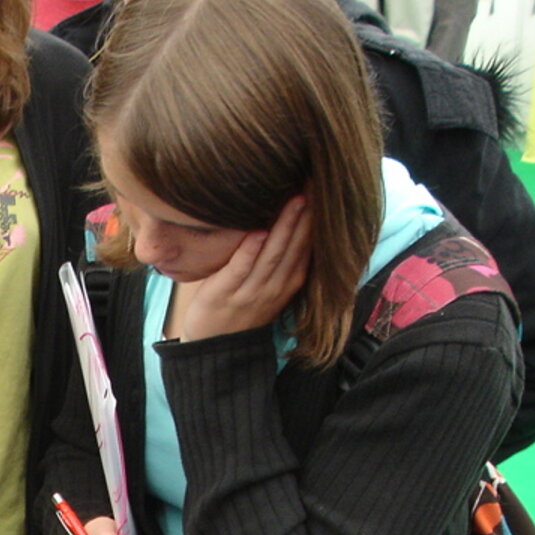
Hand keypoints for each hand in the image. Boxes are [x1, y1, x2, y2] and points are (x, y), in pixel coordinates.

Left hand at [170, 195, 310, 343]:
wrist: (213, 348)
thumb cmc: (240, 309)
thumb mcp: (269, 287)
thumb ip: (280, 260)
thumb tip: (288, 220)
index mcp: (289, 281)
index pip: (307, 246)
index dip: (316, 220)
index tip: (322, 191)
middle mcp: (275, 286)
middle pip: (294, 247)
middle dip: (305, 216)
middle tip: (313, 185)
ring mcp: (250, 292)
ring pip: (272, 255)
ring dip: (284, 227)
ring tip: (294, 200)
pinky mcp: (224, 295)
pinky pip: (240, 270)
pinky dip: (250, 251)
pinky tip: (258, 232)